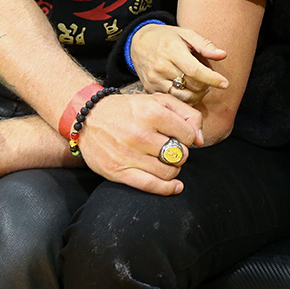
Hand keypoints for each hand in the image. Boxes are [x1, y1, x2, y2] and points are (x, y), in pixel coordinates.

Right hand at [78, 92, 203, 195]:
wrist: (89, 118)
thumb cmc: (128, 109)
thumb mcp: (157, 100)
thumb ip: (186, 114)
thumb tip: (200, 140)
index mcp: (152, 113)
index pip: (188, 135)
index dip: (188, 137)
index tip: (181, 137)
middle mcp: (141, 135)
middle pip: (179, 154)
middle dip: (180, 153)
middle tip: (172, 149)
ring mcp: (129, 155)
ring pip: (168, 171)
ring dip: (173, 168)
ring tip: (166, 161)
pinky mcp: (119, 172)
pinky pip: (150, 186)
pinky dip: (167, 189)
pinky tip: (175, 186)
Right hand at [130, 23, 227, 104]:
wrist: (138, 42)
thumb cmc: (166, 37)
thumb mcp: (186, 34)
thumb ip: (204, 45)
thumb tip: (222, 55)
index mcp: (172, 51)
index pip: (195, 70)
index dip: (212, 79)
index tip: (225, 83)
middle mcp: (161, 67)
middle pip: (191, 85)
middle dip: (206, 86)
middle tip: (209, 81)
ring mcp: (154, 79)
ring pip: (183, 96)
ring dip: (197, 95)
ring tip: (200, 87)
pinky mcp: (150, 89)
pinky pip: (172, 100)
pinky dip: (185, 99)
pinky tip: (188, 91)